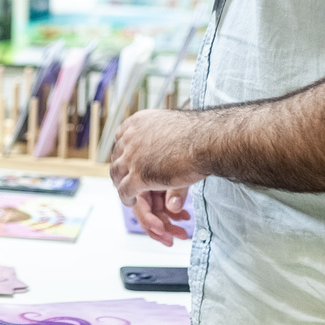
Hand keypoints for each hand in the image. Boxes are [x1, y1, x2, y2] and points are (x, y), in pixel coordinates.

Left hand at [110, 108, 202, 245]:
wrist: (207, 140)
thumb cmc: (199, 133)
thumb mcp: (172, 131)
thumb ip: (162, 142)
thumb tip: (161, 148)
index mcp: (137, 122)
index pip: (120, 140)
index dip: (123, 154)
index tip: (128, 162)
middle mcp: (130, 137)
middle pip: (117, 157)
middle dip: (121, 170)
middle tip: (126, 180)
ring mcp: (132, 157)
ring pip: (117, 175)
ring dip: (122, 185)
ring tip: (129, 192)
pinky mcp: (138, 175)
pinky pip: (124, 191)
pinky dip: (127, 199)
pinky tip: (132, 202)